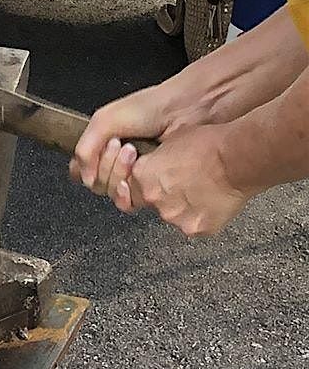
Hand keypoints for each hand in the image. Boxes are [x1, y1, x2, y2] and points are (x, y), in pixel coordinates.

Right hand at [70, 84, 171, 195]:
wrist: (187, 111)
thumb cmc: (152, 107)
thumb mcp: (105, 119)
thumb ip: (85, 148)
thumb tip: (84, 178)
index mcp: (103, 145)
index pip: (80, 169)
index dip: (83, 166)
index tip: (94, 154)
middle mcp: (118, 163)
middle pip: (95, 183)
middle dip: (105, 163)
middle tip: (119, 144)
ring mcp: (135, 176)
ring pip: (112, 192)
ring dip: (119, 172)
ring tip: (133, 150)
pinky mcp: (152, 187)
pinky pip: (131, 201)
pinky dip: (130, 189)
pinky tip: (139, 170)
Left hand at [112, 125, 251, 236]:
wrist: (237, 158)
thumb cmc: (208, 144)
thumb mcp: (169, 141)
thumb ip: (153, 161)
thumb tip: (151, 167)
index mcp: (143, 175)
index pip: (130, 186)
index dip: (145, 181)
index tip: (156, 178)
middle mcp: (154, 198)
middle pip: (151, 201)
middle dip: (164, 194)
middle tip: (184, 182)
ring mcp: (174, 216)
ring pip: (172, 214)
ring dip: (182, 205)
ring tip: (201, 188)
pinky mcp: (195, 228)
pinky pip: (193, 224)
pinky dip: (200, 216)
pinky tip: (211, 200)